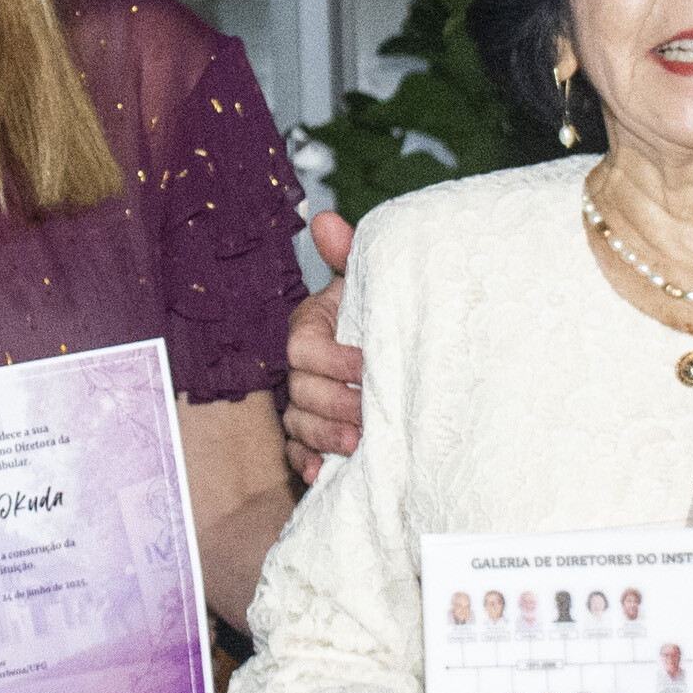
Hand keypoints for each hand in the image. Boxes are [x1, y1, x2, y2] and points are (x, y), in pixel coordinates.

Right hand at [284, 212, 361, 480]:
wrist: (397, 340)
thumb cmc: (380, 309)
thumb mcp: (369, 279)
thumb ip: (348, 253)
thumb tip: (325, 218)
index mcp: (309, 328)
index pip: (302, 346)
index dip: (332, 360)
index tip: (367, 365)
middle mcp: (300, 367)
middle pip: (299, 390)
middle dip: (333, 404)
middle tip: (369, 414)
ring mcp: (303, 401)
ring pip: (297, 423)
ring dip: (323, 436)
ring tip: (356, 444)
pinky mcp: (311, 432)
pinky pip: (296, 451)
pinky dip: (306, 463)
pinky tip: (321, 474)